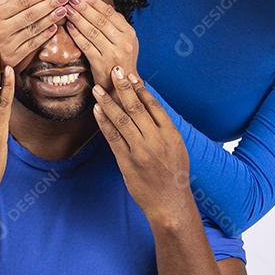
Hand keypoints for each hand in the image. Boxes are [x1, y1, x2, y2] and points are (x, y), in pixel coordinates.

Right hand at [0, 0, 68, 67]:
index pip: (21, 2)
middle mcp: (2, 29)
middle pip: (30, 15)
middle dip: (49, 4)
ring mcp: (8, 44)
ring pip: (33, 29)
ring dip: (50, 19)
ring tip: (63, 10)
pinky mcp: (14, 57)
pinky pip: (32, 45)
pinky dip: (44, 36)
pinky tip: (54, 28)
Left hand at [65, 0, 137, 90]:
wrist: (123, 87)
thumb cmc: (120, 62)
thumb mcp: (125, 42)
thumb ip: (116, 25)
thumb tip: (102, 5)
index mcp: (129, 34)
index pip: (111, 13)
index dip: (96, 2)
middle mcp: (123, 42)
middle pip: (101, 20)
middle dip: (85, 7)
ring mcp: (112, 54)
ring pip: (92, 31)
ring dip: (78, 18)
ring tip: (68, 9)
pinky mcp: (101, 64)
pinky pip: (86, 46)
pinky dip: (77, 35)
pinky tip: (69, 26)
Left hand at [93, 67, 190, 220]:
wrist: (169, 203)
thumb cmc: (173, 175)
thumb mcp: (177, 147)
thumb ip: (163, 128)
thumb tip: (149, 106)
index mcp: (171, 134)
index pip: (153, 105)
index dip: (140, 89)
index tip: (131, 76)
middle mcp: (156, 140)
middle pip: (136, 108)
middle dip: (123, 87)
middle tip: (114, 71)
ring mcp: (140, 151)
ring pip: (121, 120)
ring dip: (108, 102)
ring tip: (98, 89)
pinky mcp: (127, 162)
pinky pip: (112, 138)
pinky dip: (103, 122)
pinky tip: (97, 111)